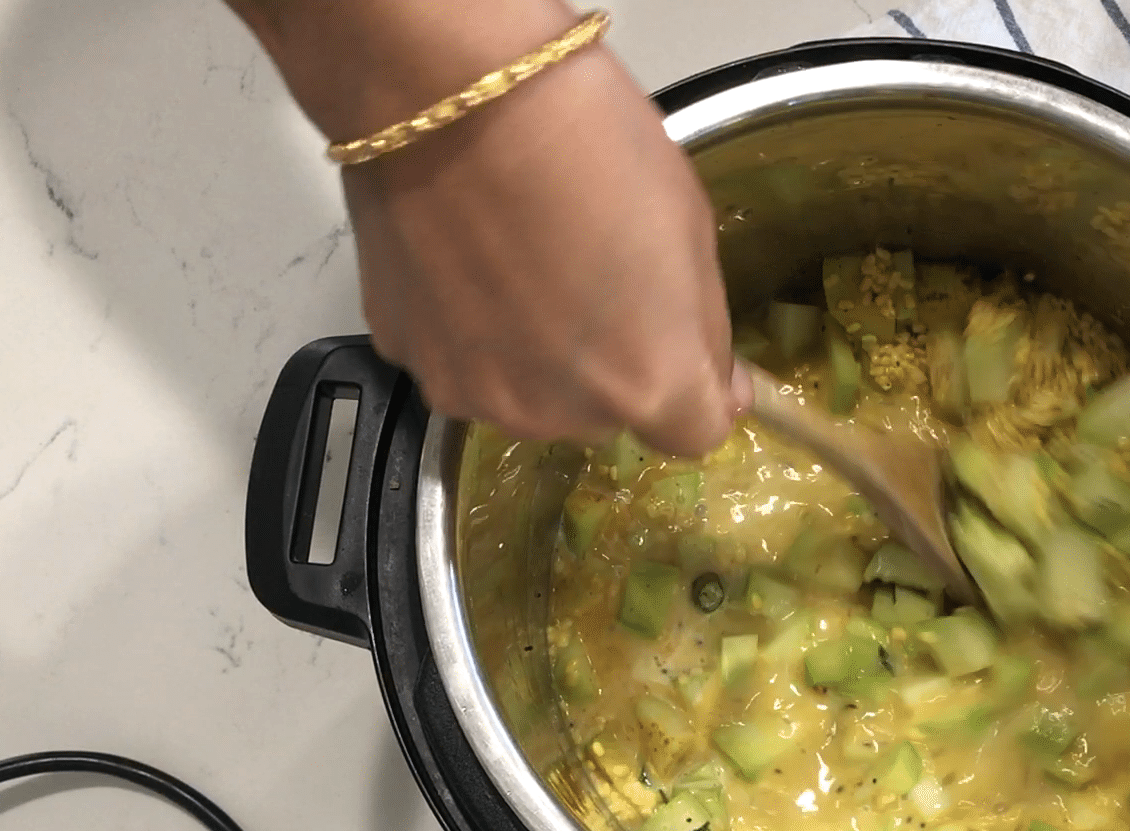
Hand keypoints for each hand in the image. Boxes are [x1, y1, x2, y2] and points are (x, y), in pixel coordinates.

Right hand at [233, 0, 748, 454]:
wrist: (453, 97)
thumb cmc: (589, 144)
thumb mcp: (691, 233)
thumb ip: (702, 332)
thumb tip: (718, 386)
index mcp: (652, 384)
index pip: (693, 434)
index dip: (695, 389)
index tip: (681, 343)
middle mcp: (565, 415)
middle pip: (605, 416)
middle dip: (608, 366)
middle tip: (589, 277)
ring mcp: (481, 396)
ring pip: (531, 397)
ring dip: (535, 356)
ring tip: (521, 266)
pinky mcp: (411, 362)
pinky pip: (464, 365)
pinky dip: (471, 334)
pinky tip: (468, 264)